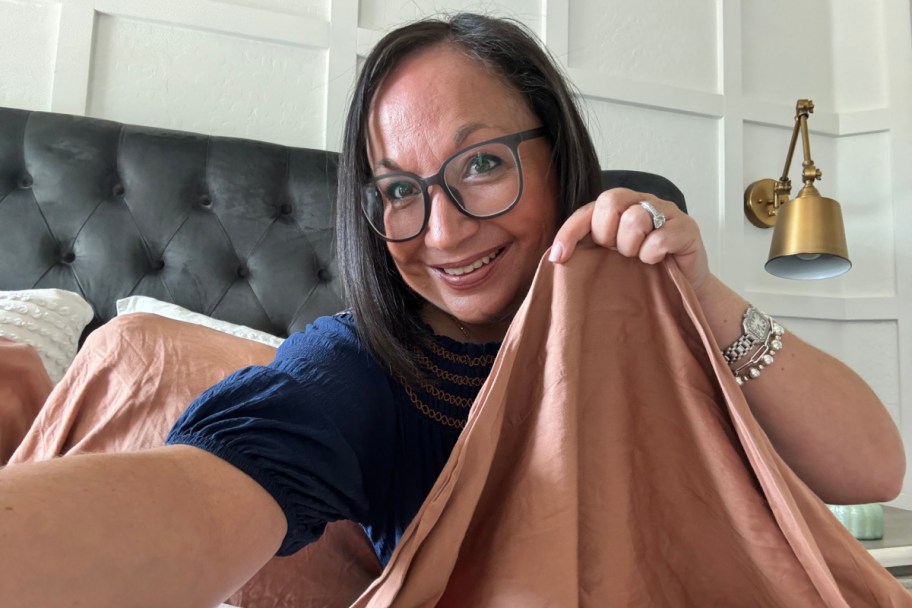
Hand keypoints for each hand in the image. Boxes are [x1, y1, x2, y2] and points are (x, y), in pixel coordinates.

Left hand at [549, 188, 710, 294]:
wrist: (682, 292)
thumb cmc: (642, 273)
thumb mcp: (609, 260)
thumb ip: (587, 249)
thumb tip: (555, 256)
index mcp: (619, 207)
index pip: (587, 209)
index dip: (570, 232)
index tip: (559, 258)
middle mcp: (642, 201)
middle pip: (609, 201)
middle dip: (607, 235)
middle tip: (618, 254)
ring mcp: (667, 211)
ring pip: (635, 218)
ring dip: (631, 247)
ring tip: (639, 258)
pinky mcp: (687, 227)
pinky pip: (660, 238)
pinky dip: (653, 254)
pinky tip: (657, 260)